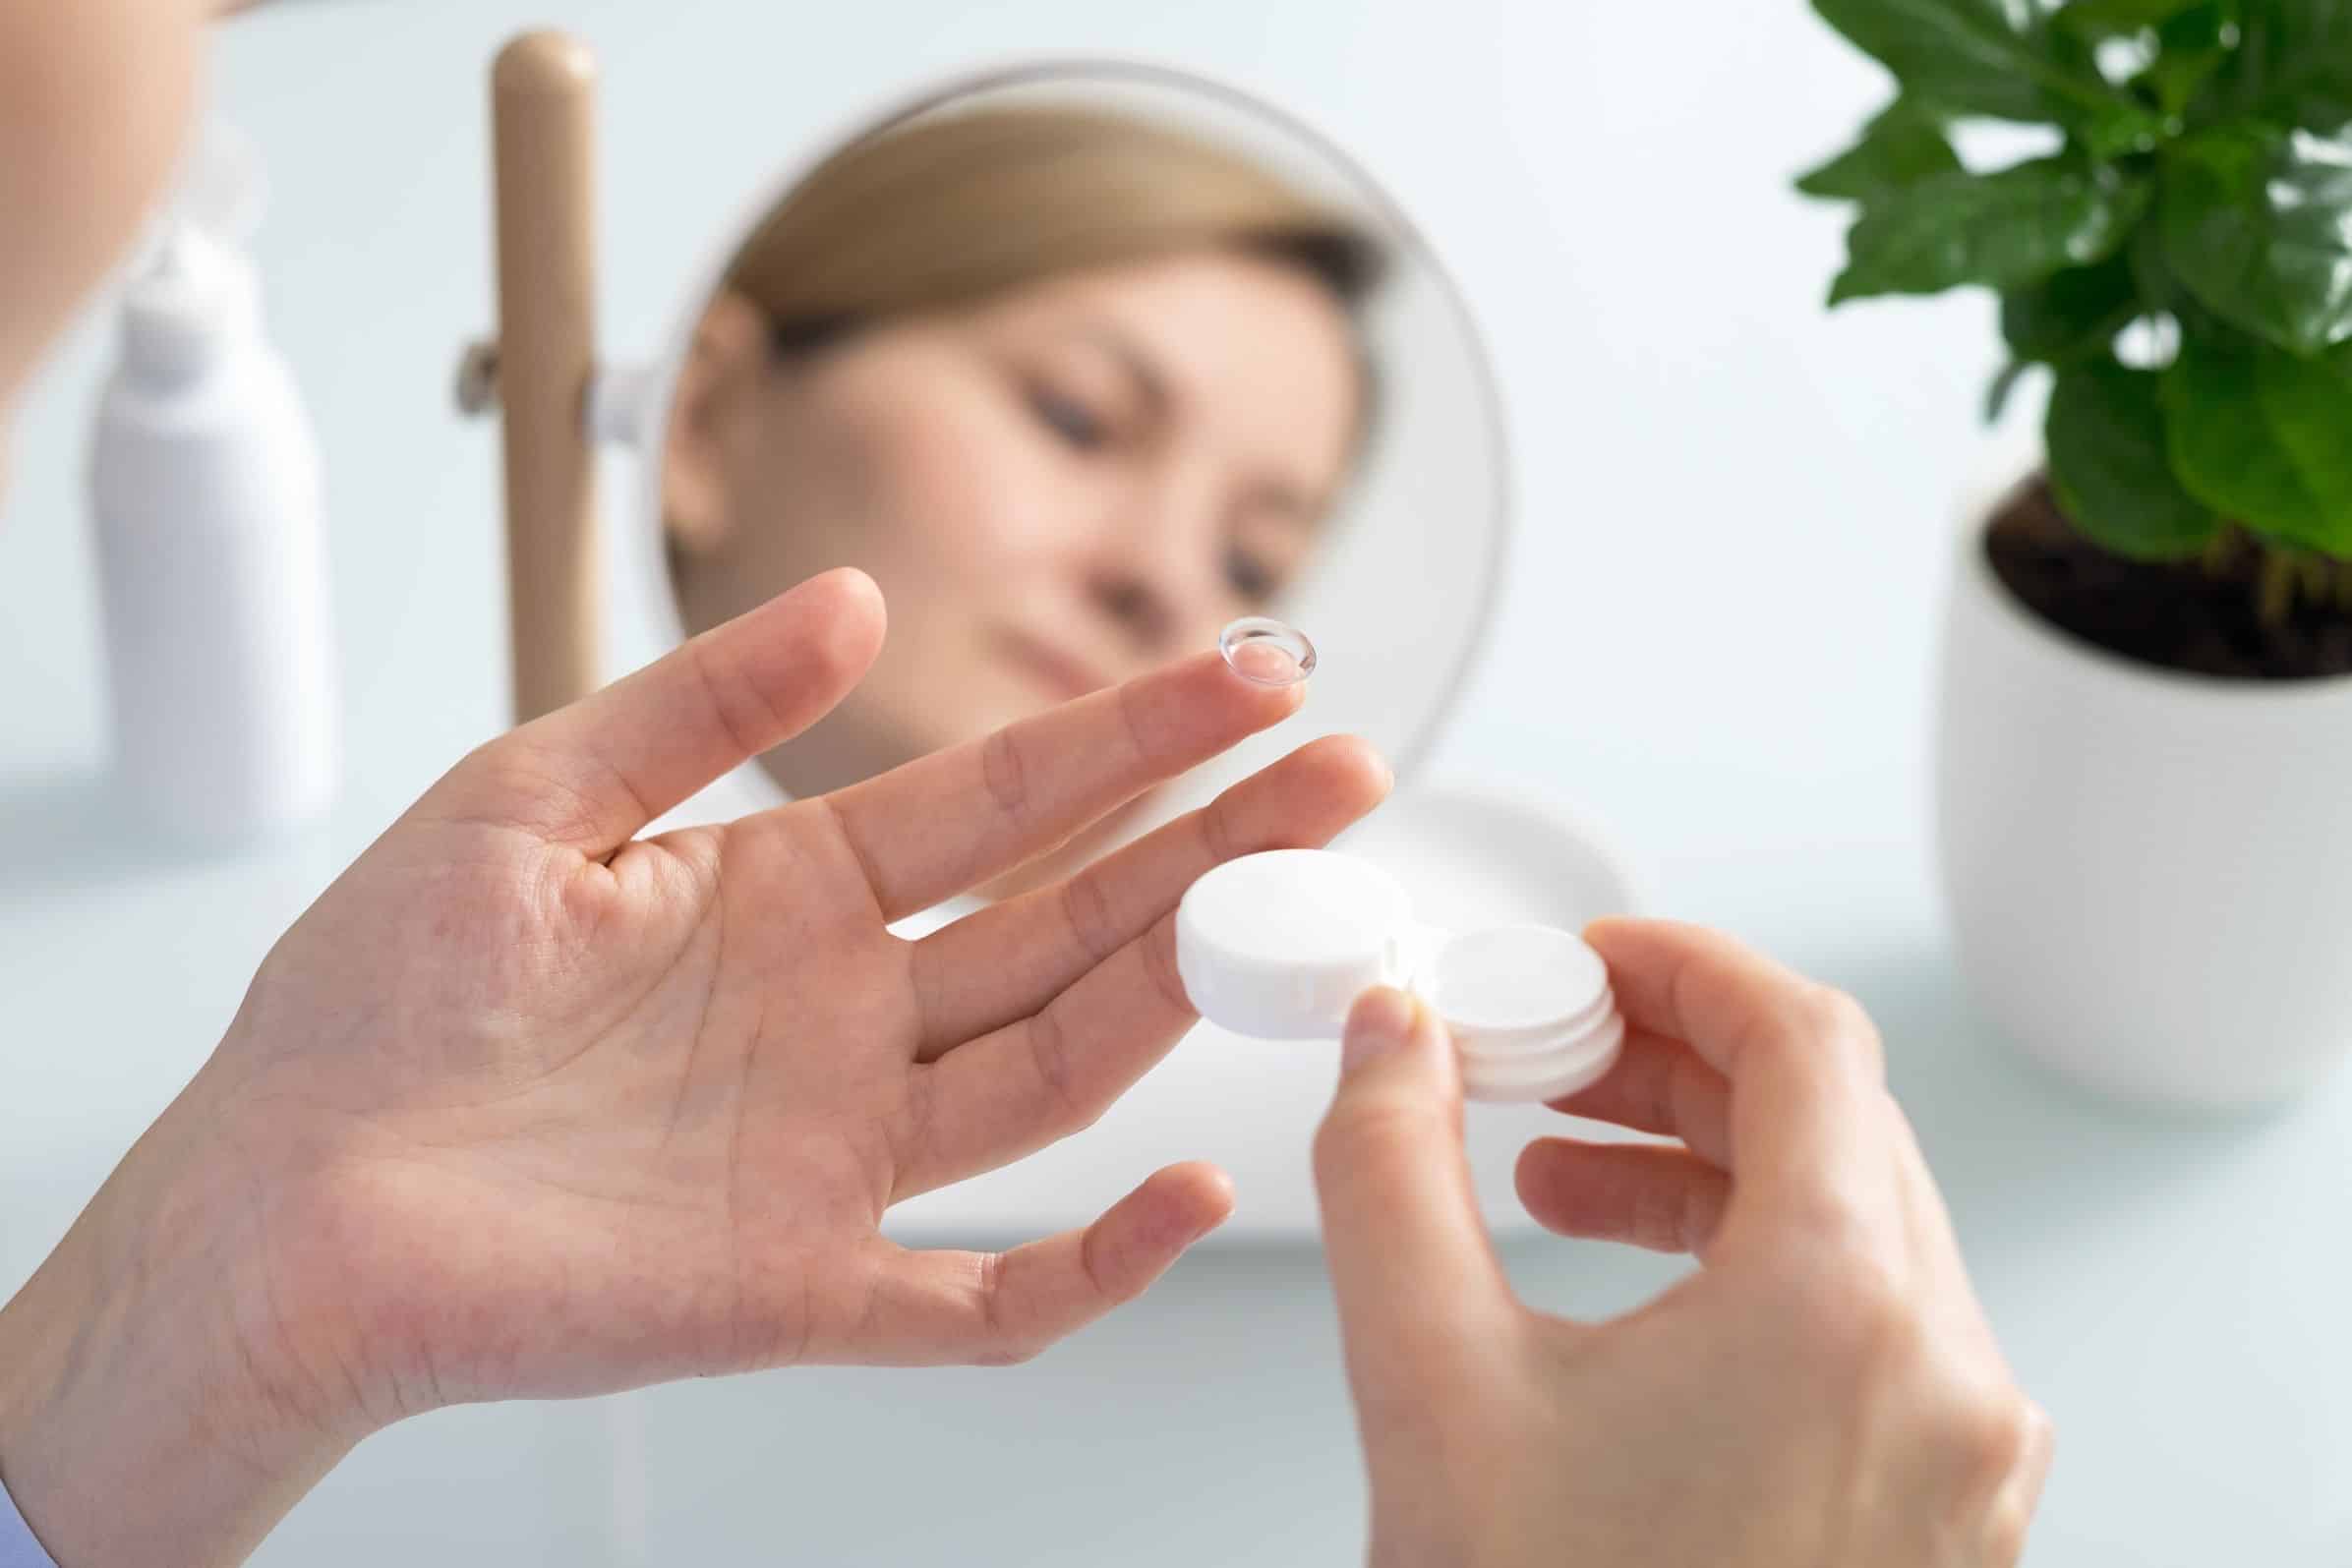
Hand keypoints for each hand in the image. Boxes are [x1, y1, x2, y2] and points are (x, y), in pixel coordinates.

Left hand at [0, 569, 1389, 1563]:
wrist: (274, 1198)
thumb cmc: (375, 1003)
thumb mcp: (531, 797)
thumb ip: (699, 702)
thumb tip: (857, 603)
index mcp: (790, 896)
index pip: (1003, 799)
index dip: (1132, 734)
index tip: (1249, 671)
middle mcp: (844, 1018)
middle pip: (1070, 918)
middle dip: (1212, 839)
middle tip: (1340, 767)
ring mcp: (839, 1154)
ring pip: (1057, 1065)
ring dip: (1184, 989)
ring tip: (1300, 895)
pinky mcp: (803, 1288)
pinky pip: (981, 1293)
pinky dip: (1091, 1263)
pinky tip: (1184, 1195)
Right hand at [1313, 920, 2051, 1567]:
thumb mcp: (1427, 1382)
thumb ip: (1386, 1168)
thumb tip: (1385, 1038)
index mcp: (1846, 1308)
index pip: (1804, 1041)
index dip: (1683, 967)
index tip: (1591, 956)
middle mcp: (1947, 1373)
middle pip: (1833, 1125)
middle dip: (1673, 1068)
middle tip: (1548, 1056)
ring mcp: (1963, 1457)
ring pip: (1854, 1227)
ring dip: (1705, 1170)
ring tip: (1555, 1178)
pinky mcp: (1942, 1519)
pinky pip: (1868, 1328)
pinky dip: (1753, 1272)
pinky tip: (1633, 1296)